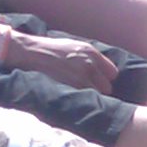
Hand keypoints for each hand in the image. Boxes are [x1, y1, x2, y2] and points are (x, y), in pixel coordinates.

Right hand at [5, 30, 119, 91]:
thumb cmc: (53, 49)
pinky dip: (80, 99)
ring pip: (96, 95)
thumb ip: (92, 57)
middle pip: (107, 87)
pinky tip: (73, 95)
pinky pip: (83, 99)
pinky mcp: (70, 88)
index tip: (99, 81)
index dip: (106, 78)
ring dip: (90, 96)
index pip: (113, 73)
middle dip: (100, 89)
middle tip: (89, 89)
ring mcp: (80, 78)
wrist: (32, 53)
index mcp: (92, 53)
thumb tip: (103, 70)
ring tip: (80, 93)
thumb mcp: (77, 46)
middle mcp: (90, 65)